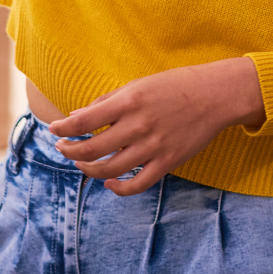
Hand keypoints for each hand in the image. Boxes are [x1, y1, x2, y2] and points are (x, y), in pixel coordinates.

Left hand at [49, 57, 265, 196]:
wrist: (218, 94)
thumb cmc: (177, 85)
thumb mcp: (140, 84)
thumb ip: (109, 101)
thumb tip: (77, 118)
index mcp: (130, 101)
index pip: (83, 122)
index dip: (62, 130)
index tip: (55, 131)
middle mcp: (138, 125)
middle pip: (89, 150)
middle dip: (69, 151)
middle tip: (64, 149)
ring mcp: (153, 147)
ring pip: (108, 170)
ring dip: (88, 169)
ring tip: (82, 163)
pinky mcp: (168, 162)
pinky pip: (137, 185)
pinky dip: (118, 189)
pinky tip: (110, 183)